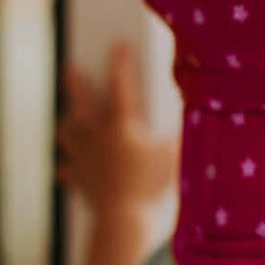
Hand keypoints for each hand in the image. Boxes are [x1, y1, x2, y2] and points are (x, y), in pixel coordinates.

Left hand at [56, 40, 177, 211]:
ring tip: (71, 119)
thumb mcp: (174, 156)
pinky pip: (67, 170)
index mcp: (121, 126)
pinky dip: (69, 167)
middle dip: (76, 83)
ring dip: (69, 124)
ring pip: (67, 133)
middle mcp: (96, 137)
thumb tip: (198, 116)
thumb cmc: (152, 186)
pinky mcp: (78, 179)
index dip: (121, 62)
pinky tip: (70, 167)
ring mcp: (83, 158)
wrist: (123, 220)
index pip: (121, 85)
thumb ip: (181, 135)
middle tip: (72, 67)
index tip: (119, 44)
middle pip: (80, 102)